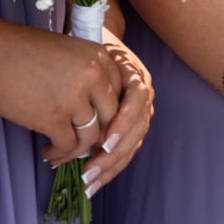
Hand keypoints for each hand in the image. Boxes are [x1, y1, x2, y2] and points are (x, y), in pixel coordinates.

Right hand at [0, 4, 125, 167]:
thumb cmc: (17, 50)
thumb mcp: (65, 53)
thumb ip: (85, 75)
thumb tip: (93, 110)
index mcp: (99, 56)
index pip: (120, 94)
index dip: (108, 115)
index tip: (95, 126)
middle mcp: (93, 76)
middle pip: (111, 118)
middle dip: (98, 137)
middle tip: (81, 146)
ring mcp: (74, 97)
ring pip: (90, 136)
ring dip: (75, 151)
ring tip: (58, 153)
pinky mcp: (52, 117)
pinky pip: (67, 146)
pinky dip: (58, 154)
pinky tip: (46, 152)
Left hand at [80, 29, 154, 196]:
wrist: (100, 40)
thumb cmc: (88, 48)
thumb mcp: (90, 51)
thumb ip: (91, 68)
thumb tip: (79, 92)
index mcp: (136, 75)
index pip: (139, 99)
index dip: (123, 121)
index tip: (104, 141)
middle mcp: (143, 95)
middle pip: (138, 128)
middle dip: (114, 154)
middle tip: (88, 172)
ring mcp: (140, 112)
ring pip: (133, 144)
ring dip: (111, 166)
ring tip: (88, 183)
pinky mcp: (131, 125)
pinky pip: (126, 149)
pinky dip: (111, 167)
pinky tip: (94, 181)